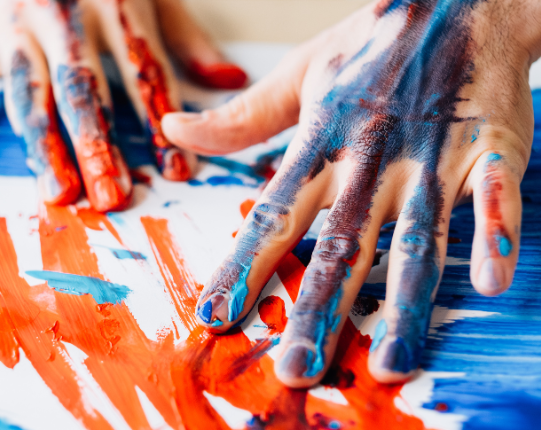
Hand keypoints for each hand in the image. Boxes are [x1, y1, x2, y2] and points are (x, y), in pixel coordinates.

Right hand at [0, 0, 247, 211]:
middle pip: (83, 90)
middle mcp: (61, 14)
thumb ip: (186, 38)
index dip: (161, 123)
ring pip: (30, 95)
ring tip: (61, 193)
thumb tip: (231, 79)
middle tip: (113, 195)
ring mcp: (12, 26)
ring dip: (44, 148)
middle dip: (97, 146)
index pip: (144, 72)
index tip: (177, 172)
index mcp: (114, 2)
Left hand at [163, 0, 538, 386]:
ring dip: (404, 303)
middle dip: (316, 309)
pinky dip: (493, 235)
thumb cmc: (373, 44)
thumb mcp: (299, 75)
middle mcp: (371, 154)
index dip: (243, 268)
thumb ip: (239, 118)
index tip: (215, 319)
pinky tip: (486, 283)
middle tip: (295, 370)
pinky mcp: (489, 144)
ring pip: (415, 236)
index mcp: (322, 138)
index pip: (274, 214)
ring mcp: (432, 151)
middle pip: (339, 243)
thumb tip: (171, 132)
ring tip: (387, 363)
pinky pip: (492, 195)